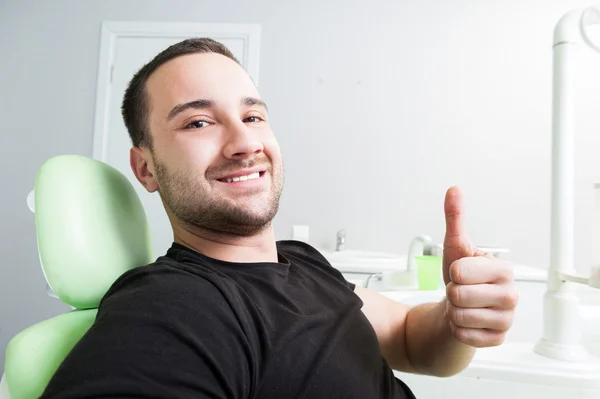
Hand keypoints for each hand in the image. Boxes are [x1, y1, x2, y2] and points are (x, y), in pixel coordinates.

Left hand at [442, 186, 518, 347]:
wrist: (461, 307)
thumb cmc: (461, 276)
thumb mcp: (455, 246)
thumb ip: (455, 218)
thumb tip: (454, 190)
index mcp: (502, 270)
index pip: (461, 272)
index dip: (452, 273)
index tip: (460, 273)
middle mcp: (510, 294)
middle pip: (459, 295)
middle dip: (450, 293)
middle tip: (459, 290)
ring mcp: (506, 318)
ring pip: (460, 316)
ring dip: (452, 311)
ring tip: (462, 305)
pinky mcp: (497, 338)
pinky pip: (464, 335)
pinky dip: (456, 329)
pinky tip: (465, 321)